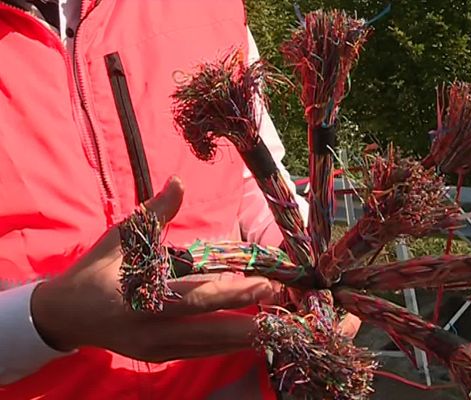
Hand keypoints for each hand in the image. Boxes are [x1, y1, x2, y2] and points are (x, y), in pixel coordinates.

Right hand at [30, 177, 274, 362]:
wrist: (65, 316)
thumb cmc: (94, 272)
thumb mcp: (120, 238)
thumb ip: (154, 213)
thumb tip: (179, 181)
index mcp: (140, 300)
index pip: (196, 298)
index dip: (234, 293)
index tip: (266, 284)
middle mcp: (150, 332)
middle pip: (210, 330)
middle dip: (249, 321)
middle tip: (283, 308)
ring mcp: (155, 350)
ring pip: (208, 347)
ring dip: (243, 336)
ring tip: (276, 325)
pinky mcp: (158, 357)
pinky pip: (198, 352)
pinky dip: (224, 345)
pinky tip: (247, 338)